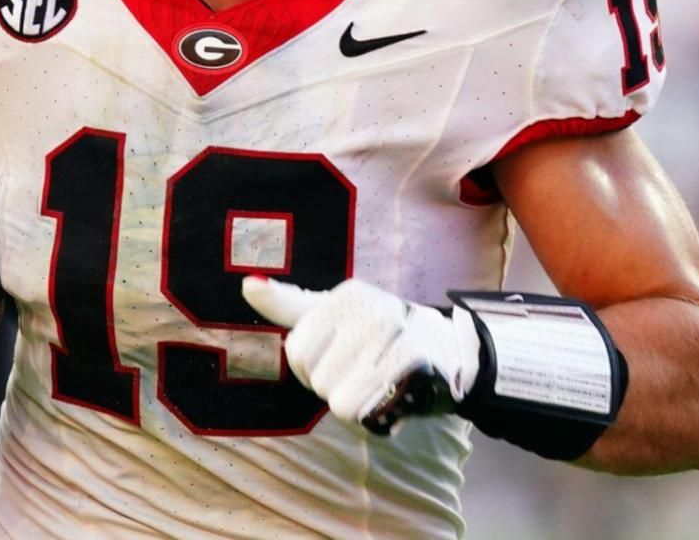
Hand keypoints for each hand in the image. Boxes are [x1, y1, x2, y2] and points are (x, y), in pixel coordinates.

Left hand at [242, 276, 481, 434]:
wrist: (451, 352)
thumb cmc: (381, 335)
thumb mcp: (335, 313)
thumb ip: (289, 305)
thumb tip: (247, 285)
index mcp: (345, 294)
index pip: (297, 351)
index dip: (313, 370)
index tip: (339, 361)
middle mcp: (367, 307)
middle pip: (316, 378)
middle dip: (335, 386)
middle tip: (364, 372)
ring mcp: (393, 332)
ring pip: (337, 398)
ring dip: (355, 402)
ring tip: (378, 383)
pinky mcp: (413, 362)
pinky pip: (364, 408)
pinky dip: (373, 414)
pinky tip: (391, 396)